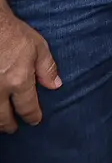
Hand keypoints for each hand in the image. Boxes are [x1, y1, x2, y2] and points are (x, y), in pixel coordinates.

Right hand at [0, 7, 60, 132]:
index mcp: (18, 81)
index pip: (27, 107)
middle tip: (13, 128)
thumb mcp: (38, 47)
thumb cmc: (13, 33)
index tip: (35, 121)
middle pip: (3, 117)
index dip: (32, 116)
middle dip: (9, 125)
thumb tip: (55, 85)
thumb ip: (47, 68)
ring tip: (0, 123)